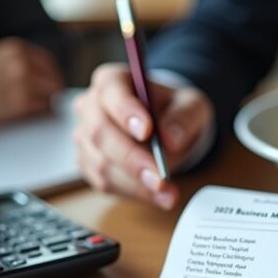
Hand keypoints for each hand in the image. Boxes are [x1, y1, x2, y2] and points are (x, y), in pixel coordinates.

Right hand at [0, 38, 63, 124]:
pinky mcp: (22, 101)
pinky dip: (39, 111)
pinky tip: (27, 112)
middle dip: (52, 90)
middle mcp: (24, 62)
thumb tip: (46, 76)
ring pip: (52, 94)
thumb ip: (20, 62)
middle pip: (55, 79)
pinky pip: (43, 108)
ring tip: (36, 107)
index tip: (50, 86)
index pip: (49, 62)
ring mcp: (24, 82)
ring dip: (47, 102)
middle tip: (47, 100)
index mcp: (18, 48)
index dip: (52, 76)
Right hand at [73, 64, 214, 209]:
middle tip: (160, 177)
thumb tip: (171, 139)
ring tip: (168, 193)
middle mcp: (91, 107)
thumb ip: (185, 116)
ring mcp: (85, 138)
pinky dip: (133, 193)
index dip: (126, 111)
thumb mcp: (192, 105)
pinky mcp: (89, 165)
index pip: (111, 91)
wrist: (166, 130)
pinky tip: (158, 196)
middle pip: (100, 133)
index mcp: (112, 81)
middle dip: (132, 159)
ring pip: (101, 164)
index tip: (147, 131)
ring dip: (135, 183)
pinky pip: (105, 184)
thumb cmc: (174, 111)